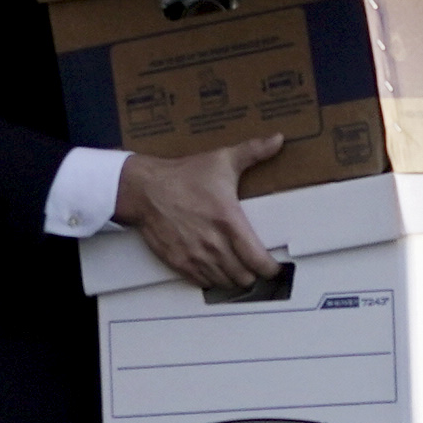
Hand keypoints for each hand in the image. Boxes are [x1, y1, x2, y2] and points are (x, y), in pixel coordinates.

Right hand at [117, 137, 288, 290]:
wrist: (144, 189)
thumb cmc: (183, 176)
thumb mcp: (221, 160)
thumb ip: (253, 151)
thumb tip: (279, 139)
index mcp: (229, 222)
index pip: (258, 260)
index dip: (270, 269)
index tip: (274, 267)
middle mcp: (214, 244)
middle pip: (244, 277)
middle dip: (252, 273)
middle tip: (253, 265)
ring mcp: (195, 256)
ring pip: (224, 283)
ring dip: (232, 278)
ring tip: (236, 268)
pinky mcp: (178, 263)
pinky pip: (203, 283)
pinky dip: (212, 280)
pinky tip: (214, 269)